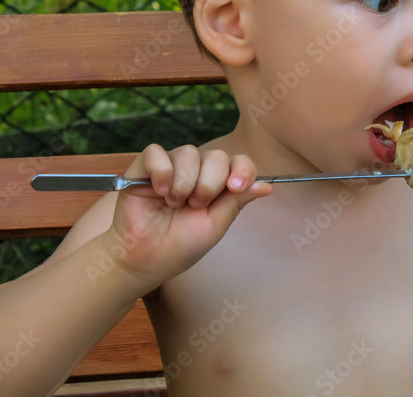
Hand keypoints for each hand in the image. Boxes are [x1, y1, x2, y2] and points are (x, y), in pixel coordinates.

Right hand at [106, 144, 271, 289]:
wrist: (145, 259)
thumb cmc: (181, 245)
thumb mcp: (216, 225)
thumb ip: (238, 201)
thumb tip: (268, 186)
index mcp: (219, 183)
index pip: (239, 162)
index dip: (242, 170)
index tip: (234, 188)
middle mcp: (198, 170)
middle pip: (216, 155)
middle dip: (209, 183)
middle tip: (195, 205)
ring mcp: (172, 166)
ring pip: (188, 152)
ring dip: (184, 182)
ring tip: (174, 203)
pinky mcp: (144, 166)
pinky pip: (157, 152)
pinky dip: (161, 172)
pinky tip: (158, 192)